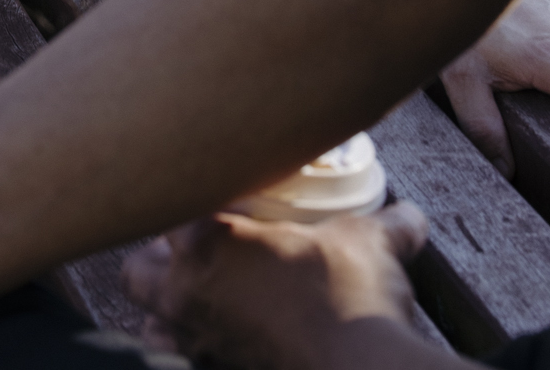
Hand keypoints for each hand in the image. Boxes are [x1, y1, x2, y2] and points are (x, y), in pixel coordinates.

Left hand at [123, 202, 429, 369]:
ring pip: (150, 325)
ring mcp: (198, 344)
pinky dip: (195, 354)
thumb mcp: (370, 242)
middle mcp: (187, 293)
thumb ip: (386, 224)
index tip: (215, 198)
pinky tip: (229, 342)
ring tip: (204, 303)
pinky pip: (183, 364)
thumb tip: (411, 216)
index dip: (188, 197)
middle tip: (198, 253)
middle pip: (138, 271)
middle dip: (158, 261)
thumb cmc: (352, 297)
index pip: (169, 202)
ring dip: (167, 314)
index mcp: (207, 241)